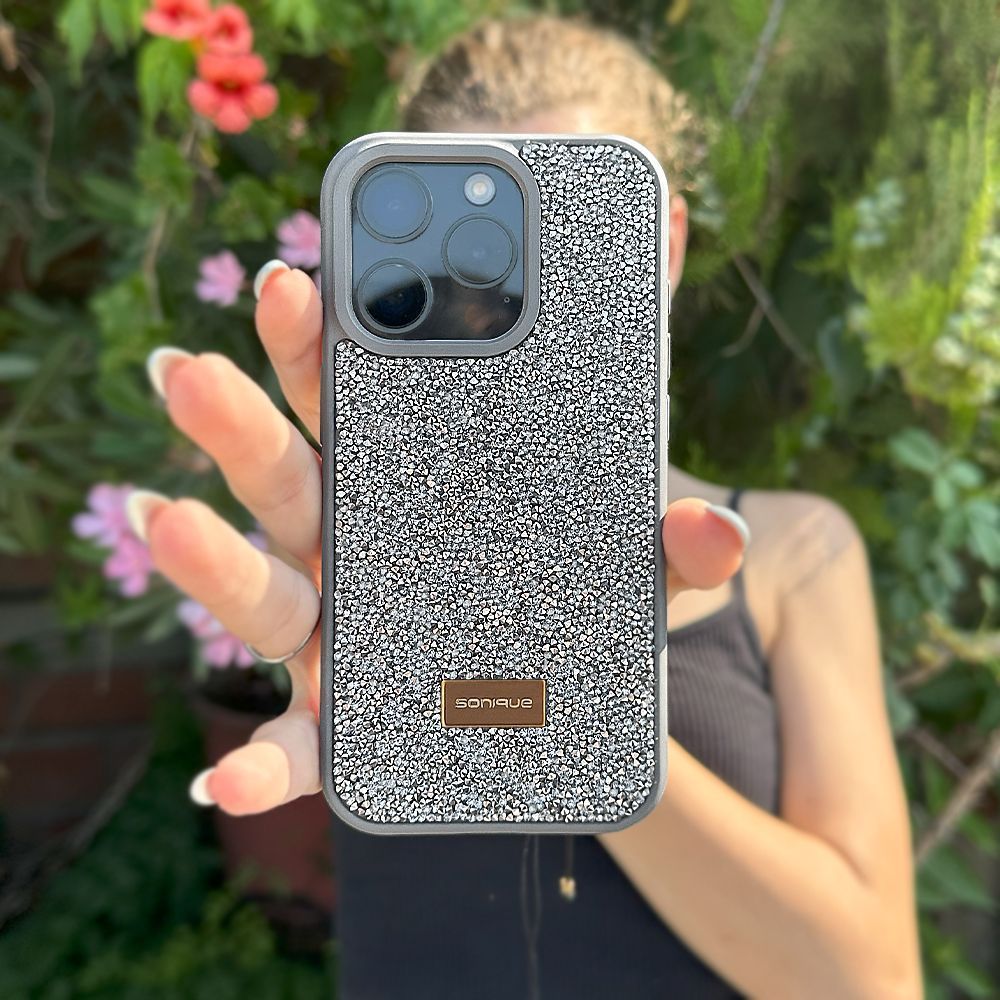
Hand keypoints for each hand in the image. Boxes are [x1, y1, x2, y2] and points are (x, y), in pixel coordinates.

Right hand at [129, 261, 749, 815]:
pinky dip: (263, 765)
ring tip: (165, 524)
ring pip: (262, 595)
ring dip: (210, 563)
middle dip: (235, 423)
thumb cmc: (576, 581)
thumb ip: (658, 490)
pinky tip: (232, 781)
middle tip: (188, 368)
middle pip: (282, 478)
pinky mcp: (351, 723)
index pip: (348, 395)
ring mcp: (338, 633)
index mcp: (402, 478)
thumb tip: (707, 420)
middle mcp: (348, 546)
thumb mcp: (628, 529)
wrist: (574, 690)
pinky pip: (300, 749)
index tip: (296, 282)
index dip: (316, 340)